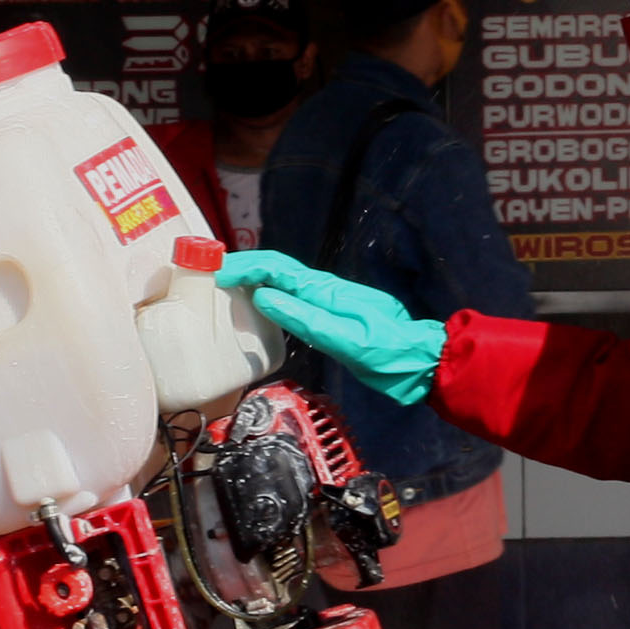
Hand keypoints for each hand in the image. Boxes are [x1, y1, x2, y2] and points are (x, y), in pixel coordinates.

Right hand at [214, 250, 447, 405]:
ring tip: (225, 289)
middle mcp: (323, 289)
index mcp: (324, 291)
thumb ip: (305, 319)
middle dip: (243, 266)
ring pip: (282, 282)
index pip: (276, 267)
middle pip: (275, 269)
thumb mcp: (346, 340)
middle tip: (210, 275)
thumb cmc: (386, 354)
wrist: (419, 362)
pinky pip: (291, 298)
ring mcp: (327, 300)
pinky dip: (268, 296)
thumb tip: (263, 297)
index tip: (216, 273)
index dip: (244, 266)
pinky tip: (258, 308)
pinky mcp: (330, 314)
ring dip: (253, 280)